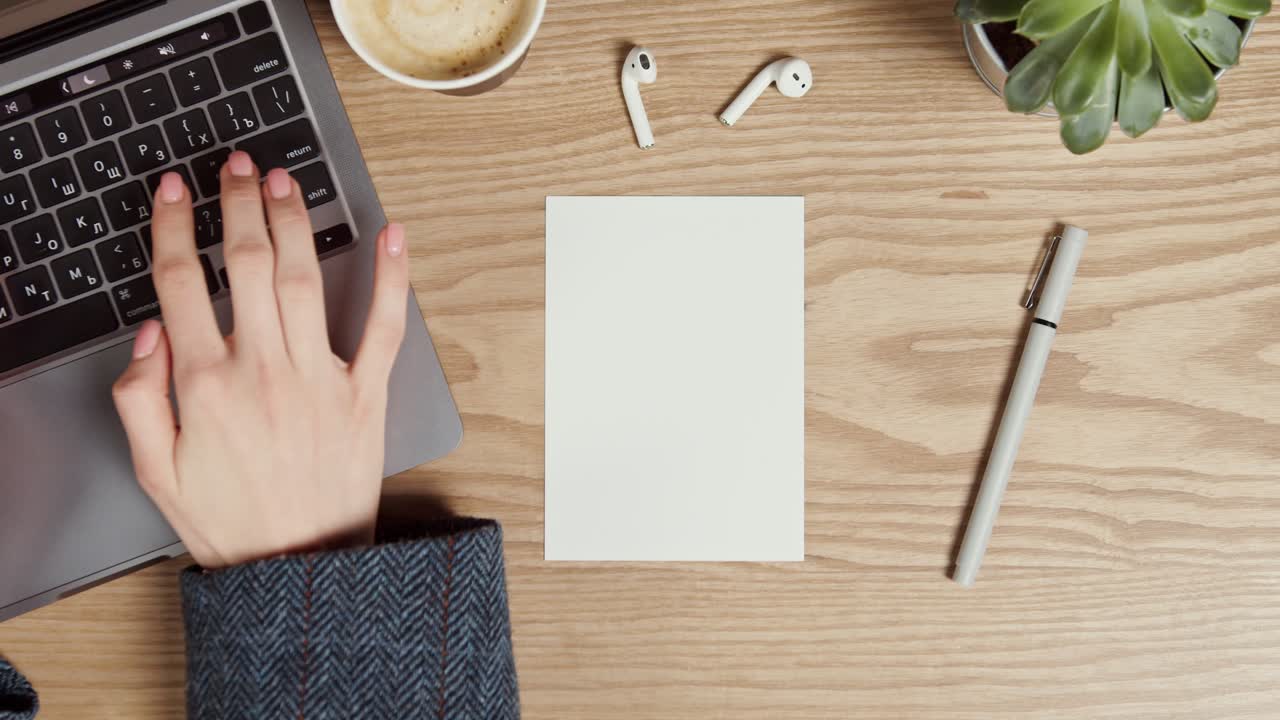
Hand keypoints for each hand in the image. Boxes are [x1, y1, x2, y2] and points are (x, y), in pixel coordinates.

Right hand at [111, 151, 409, 567]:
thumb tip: (150, 333)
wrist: (301, 567)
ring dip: (293, 224)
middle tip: (236, 167)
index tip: (175, 192)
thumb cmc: (231, 522)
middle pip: (247, 266)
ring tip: (283, 183)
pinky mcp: (366, 395)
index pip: (182, 285)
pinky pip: (382, 328)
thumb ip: (141, 400)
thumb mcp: (157, 473)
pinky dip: (391, 280)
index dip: (176, 228)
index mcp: (206, 386)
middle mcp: (264, 372)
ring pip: (303, 282)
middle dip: (238, 206)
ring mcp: (320, 380)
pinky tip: (392, 236)